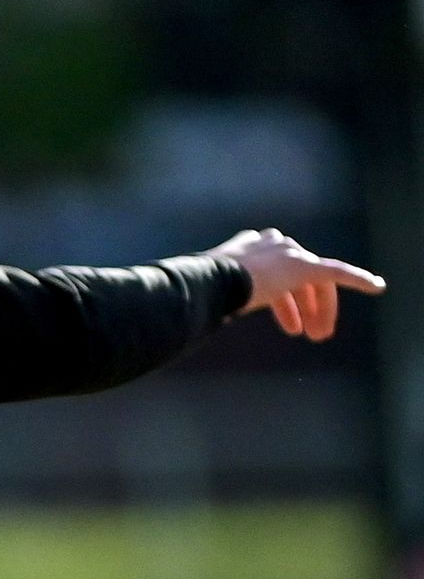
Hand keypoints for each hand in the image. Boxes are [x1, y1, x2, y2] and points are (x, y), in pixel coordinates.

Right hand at [213, 227, 381, 339]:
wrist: (210, 282)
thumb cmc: (202, 292)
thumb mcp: (214, 293)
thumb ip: (223, 297)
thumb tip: (204, 317)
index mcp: (248, 248)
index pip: (276, 276)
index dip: (286, 303)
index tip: (292, 325)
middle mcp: (273, 244)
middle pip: (298, 277)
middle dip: (306, 306)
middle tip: (312, 332)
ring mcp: (289, 253)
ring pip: (313, 282)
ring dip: (318, 308)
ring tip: (318, 334)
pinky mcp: (307, 266)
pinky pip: (337, 273)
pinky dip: (359, 280)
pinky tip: (376, 287)